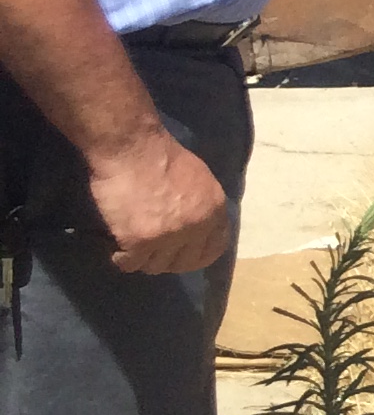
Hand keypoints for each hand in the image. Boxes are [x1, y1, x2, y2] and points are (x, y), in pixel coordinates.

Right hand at [86, 128, 231, 275]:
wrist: (132, 148)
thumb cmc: (162, 156)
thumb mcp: (199, 179)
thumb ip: (201, 206)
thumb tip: (197, 227)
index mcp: (214, 210)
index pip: (214, 249)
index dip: (196, 256)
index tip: (181, 255)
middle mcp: (196, 227)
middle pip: (183, 262)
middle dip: (167, 260)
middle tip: (151, 251)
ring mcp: (168, 236)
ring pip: (156, 266)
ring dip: (143, 258)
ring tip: (132, 245)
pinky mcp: (139, 242)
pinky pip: (129, 264)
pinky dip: (121, 258)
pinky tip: (117, 246)